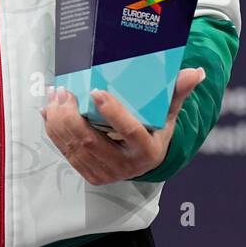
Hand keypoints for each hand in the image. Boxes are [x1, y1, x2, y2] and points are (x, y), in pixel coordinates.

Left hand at [41, 67, 205, 184]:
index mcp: (148, 151)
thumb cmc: (156, 130)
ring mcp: (106, 173)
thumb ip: (178, 92)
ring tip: (55, 95)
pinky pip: (67, 153)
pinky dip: (55, 132)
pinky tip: (50, 111)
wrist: (145, 160)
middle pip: (92, 141)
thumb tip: (195, 72)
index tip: (96, 91)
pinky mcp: (90, 174)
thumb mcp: (168, 113)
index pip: (129, 131)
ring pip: (75, 147)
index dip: (112, 112)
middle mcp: (126, 167)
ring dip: (59, 121)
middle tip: (65, 90)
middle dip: (72, 115)